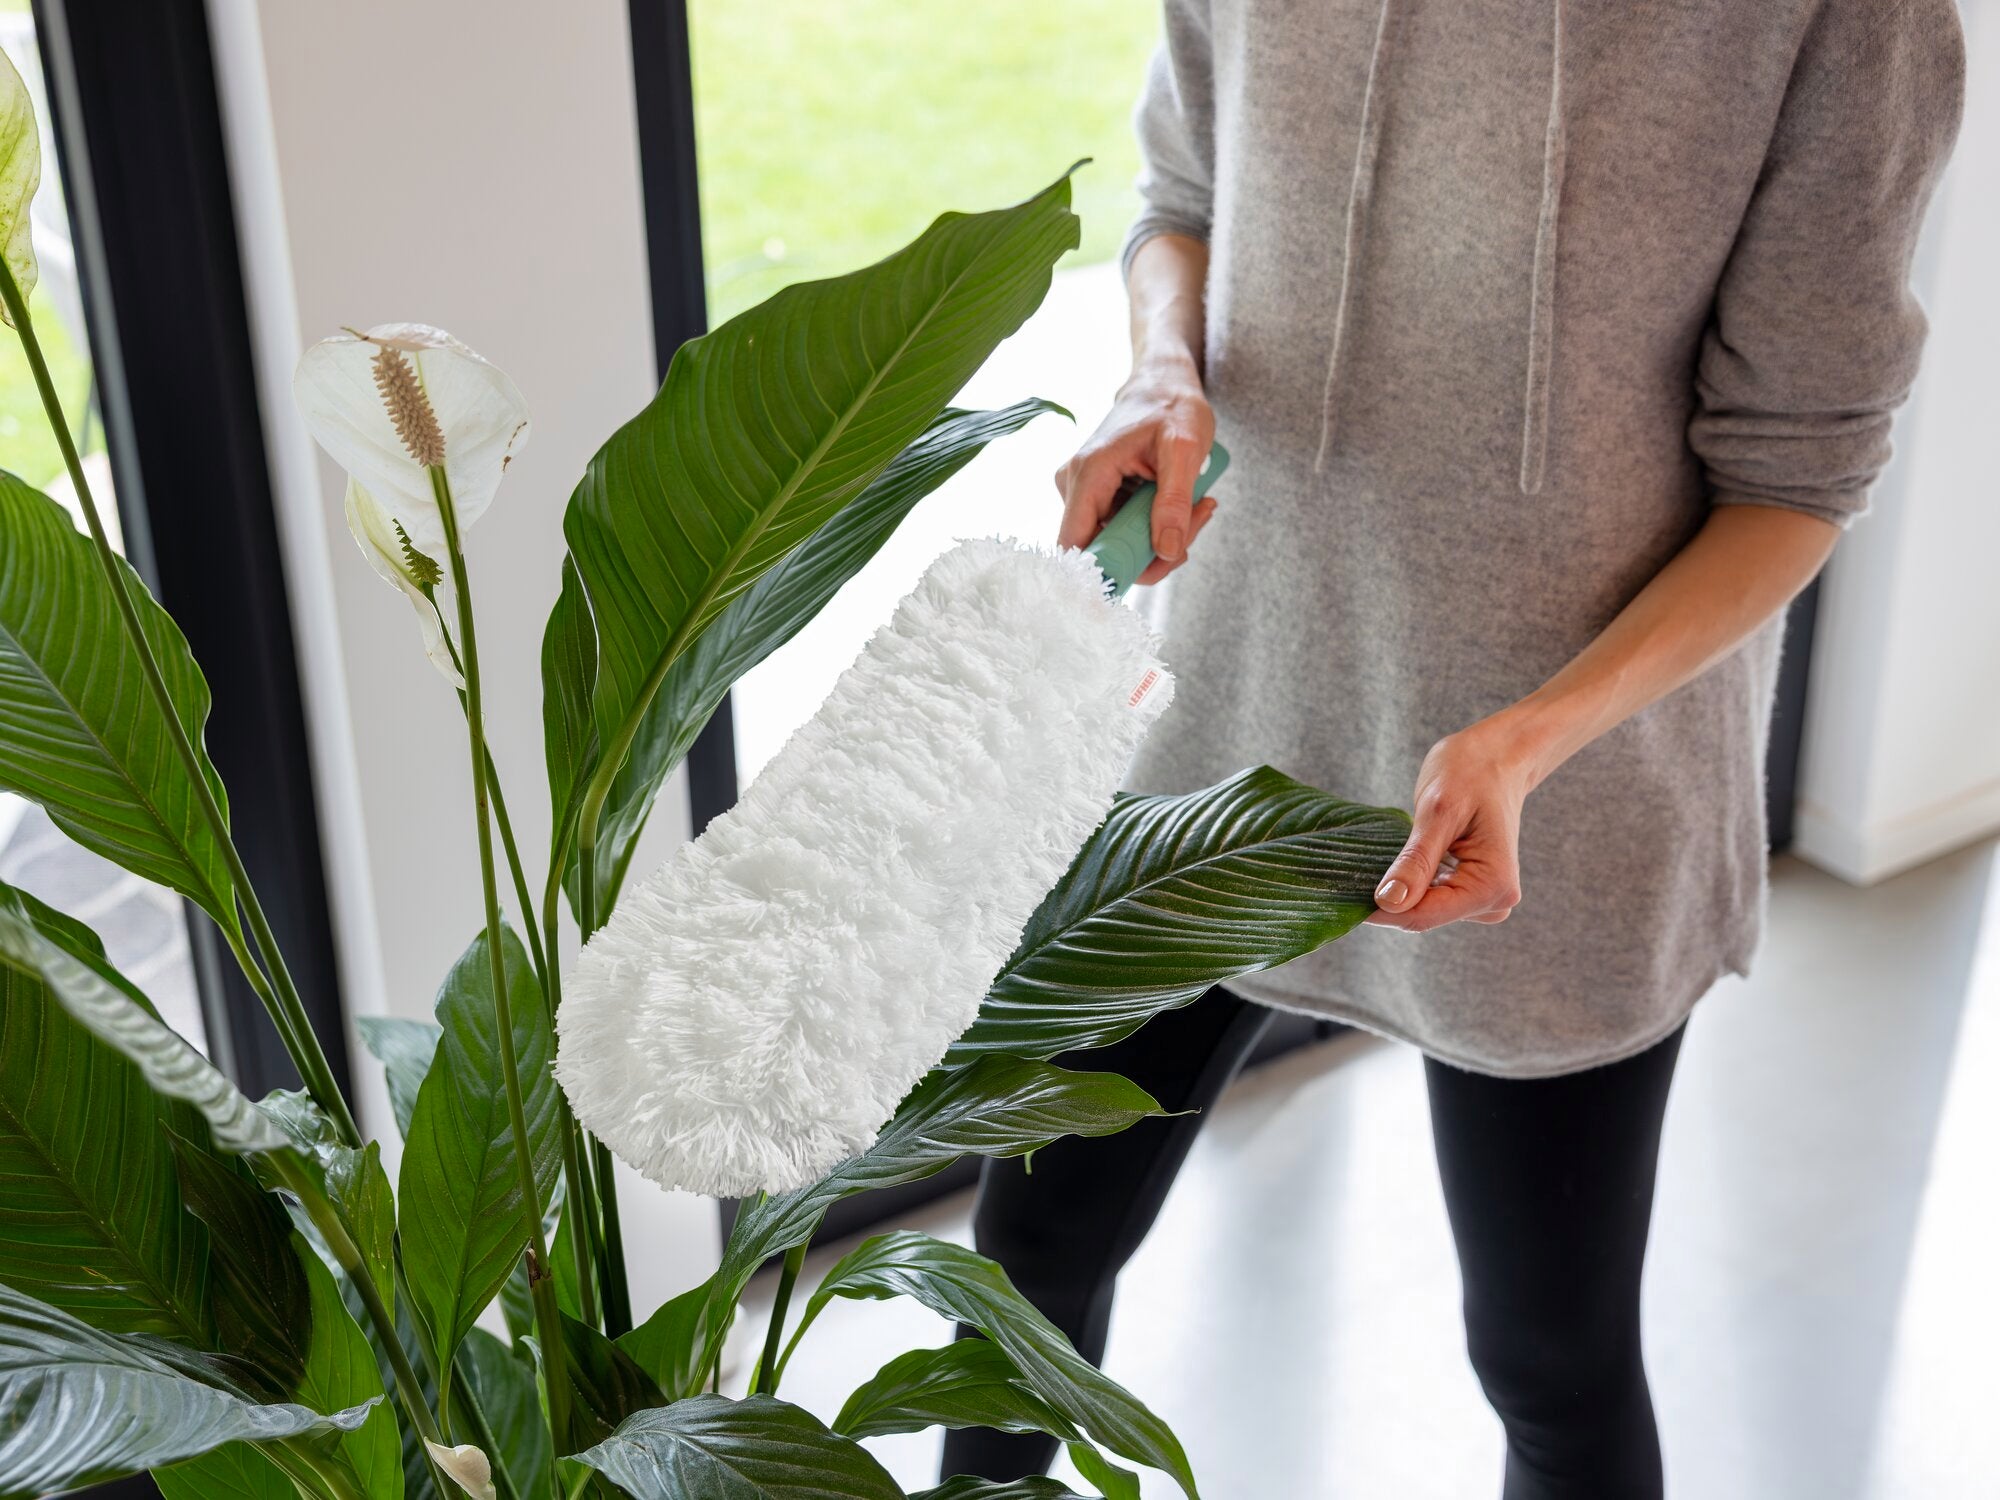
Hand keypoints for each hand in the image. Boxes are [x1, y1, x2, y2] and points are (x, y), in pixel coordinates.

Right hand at [1055, 357, 1219, 584]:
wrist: (1163, 385)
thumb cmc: (1173, 407)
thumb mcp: (1185, 449)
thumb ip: (1174, 501)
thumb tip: (1165, 551)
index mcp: (1088, 473)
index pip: (1076, 546)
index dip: (1108, 569)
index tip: (1154, 565)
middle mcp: (1075, 486)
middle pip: (1104, 551)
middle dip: (1154, 550)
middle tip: (1196, 520)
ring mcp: (1085, 494)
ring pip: (1119, 544)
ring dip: (1162, 537)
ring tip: (1196, 505)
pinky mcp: (1098, 499)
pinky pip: (1125, 531)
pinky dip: (1158, 526)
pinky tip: (1182, 503)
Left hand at [1366, 719, 1537, 932]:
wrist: (1496, 758)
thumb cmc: (1471, 773)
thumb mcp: (1438, 812)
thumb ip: (1416, 860)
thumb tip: (1389, 902)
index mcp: (1493, 884)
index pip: (1424, 914)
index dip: (1380, 911)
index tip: (1339, 899)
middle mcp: (1496, 900)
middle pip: (1425, 915)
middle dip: (1388, 900)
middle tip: (1348, 874)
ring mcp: (1487, 898)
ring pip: (1425, 910)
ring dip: (1399, 891)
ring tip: (1376, 860)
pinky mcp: (1474, 890)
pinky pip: (1433, 898)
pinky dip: (1411, 884)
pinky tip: (1398, 862)